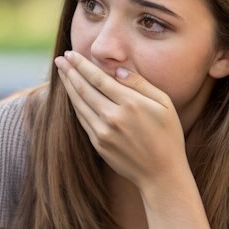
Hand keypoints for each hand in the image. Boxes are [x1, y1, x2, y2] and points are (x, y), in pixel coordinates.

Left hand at [53, 51, 187, 189]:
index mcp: (131, 103)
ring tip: (62, 73)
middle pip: (84, 89)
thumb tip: (117, 71)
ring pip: (79, 104)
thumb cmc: (168, 136)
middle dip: (70, 72)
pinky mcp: (98, 144)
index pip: (98, 79)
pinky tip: (72, 95)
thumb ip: (141, 84)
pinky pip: (82, 120)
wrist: (162, 174)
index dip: (82, 65)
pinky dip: (75, 105)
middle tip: (60, 59)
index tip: (71, 54)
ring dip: (68, 87)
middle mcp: (113, 117)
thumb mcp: (165, 104)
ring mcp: (103, 132)